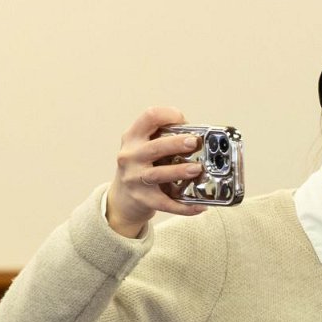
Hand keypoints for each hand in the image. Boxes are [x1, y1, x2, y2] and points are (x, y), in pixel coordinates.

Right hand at [106, 106, 207, 237]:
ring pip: (158, 174)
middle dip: (176, 143)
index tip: (182, 120)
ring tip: (197, 169)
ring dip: (179, 171)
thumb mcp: (142, 147)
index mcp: (132, 138)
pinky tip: (199, 206)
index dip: (167, 115)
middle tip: (194, 142)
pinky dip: (184, 206)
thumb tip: (197, 134)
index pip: (148, 117)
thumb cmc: (139, 168)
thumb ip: (162, 138)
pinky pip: (166, 203)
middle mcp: (130, 157)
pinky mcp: (143, 199)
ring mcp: (135, 179)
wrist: (121, 199)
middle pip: (154, 147)